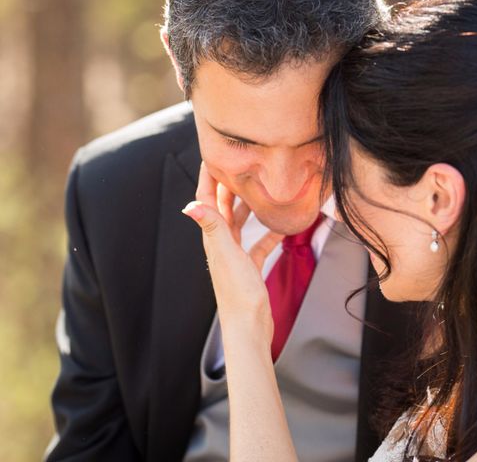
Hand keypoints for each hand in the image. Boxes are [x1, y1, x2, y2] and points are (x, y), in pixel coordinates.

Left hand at [183, 163, 283, 341]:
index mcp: (214, 238)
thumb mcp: (228, 256)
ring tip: (262, 188)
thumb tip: (191, 205)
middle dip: (229, 185)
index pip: (207, 200)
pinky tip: (281, 226)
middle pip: (224, 208)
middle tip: (242, 163)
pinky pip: (258, 242)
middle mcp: (222, 244)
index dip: (209, 177)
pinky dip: (267, 231)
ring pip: (240, 223)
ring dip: (248, 205)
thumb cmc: (239, 294)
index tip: (214, 154)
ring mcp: (235, 255)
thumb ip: (214, 229)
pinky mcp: (249, 266)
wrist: (249, 326)